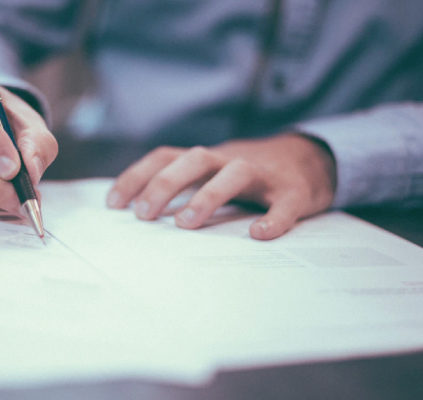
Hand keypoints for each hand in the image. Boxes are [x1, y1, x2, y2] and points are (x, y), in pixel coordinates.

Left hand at [106, 134, 336, 239]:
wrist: (309, 160)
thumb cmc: (247, 175)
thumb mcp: (211, 174)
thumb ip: (183, 186)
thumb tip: (138, 214)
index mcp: (206, 159)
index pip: (165, 157)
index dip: (137, 176)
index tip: (113, 204)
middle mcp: (230, 160)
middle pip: (194, 160)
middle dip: (165, 184)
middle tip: (143, 215)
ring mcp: (263, 175)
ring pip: (235, 173)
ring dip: (207, 195)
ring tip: (185, 224)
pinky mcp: (294, 192)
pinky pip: (284, 204)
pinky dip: (273, 218)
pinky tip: (260, 234)